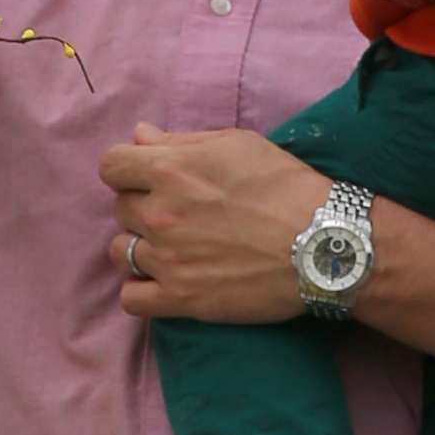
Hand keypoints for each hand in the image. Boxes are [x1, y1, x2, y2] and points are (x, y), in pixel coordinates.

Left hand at [101, 120, 335, 325]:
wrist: (323, 245)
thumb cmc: (286, 186)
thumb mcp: (237, 146)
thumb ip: (181, 141)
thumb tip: (139, 135)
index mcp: (171, 170)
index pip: (111, 165)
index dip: (127, 169)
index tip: (148, 176)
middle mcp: (161, 214)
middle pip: (119, 208)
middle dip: (142, 206)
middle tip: (179, 212)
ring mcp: (168, 260)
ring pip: (119, 252)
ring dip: (140, 247)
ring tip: (172, 248)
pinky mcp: (181, 299)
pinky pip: (131, 298)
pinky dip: (141, 290)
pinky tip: (163, 281)